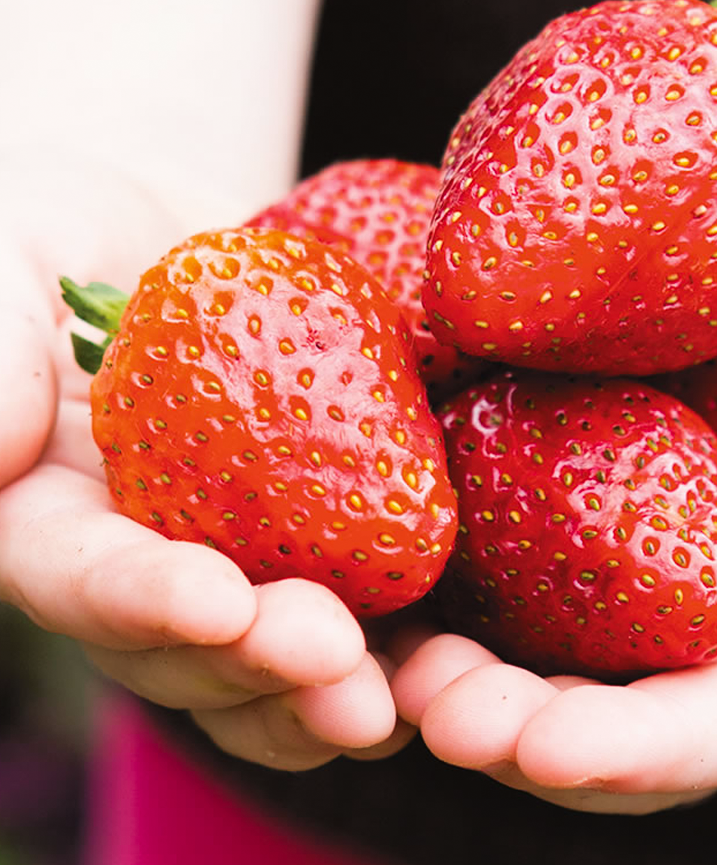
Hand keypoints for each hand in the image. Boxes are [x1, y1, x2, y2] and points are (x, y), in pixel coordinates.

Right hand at [0, 154, 410, 771]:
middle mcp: (150, 555)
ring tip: (391, 702)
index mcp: (57, 514)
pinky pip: (362, 595)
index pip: (86, 576)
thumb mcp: (13, 257)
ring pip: (275, 656)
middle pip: (192, 645)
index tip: (218, 603)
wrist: (190, 234)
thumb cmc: (68, 233)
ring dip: (333, 689)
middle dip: (259, 665)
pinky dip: (401, 632)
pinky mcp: (326, 529)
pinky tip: (452, 656)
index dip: (146, 600)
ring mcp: (243, 551)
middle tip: (334, 666)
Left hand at [390, 216, 716, 812]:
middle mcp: (686, 624)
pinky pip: (521, 481)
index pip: (687, 738)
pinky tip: (390, 489)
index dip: (616, 753)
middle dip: (498, 710)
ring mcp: (636, 537)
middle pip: (578, 690)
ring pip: (524, 601)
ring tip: (368, 623)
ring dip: (445, 620)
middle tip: (420, 700)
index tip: (534, 752)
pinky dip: (458, 495)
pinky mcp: (601, 450)